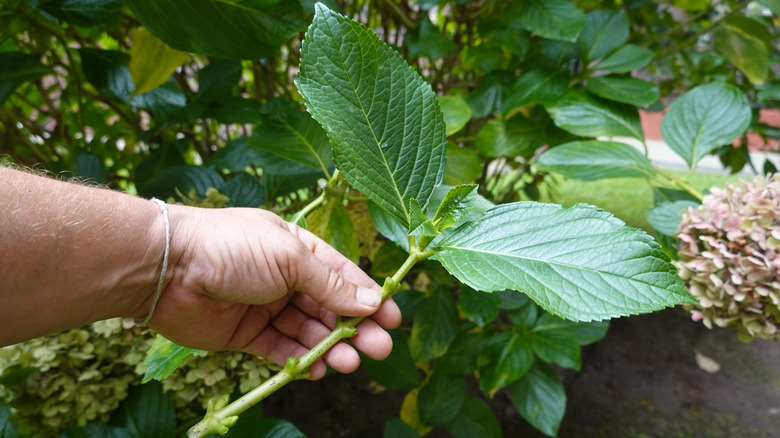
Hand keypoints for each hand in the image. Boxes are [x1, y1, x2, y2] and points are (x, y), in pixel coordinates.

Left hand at [147, 205, 400, 378]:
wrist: (165, 268)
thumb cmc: (230, 248)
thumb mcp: (289, 258)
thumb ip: (329, 284)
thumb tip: (371, 300)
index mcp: (298, 249)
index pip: (343, 276)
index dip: (369, 298)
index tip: (393, 319)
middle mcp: (285, 278)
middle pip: (330, 308)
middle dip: (356, 328)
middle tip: (378, 349)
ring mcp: (266, 307)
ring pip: (309, 332)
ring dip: (331, 347)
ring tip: (348, 363)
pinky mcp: (246, 335)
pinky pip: (281, 350)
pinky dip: (300, 361)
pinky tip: (317, 370)